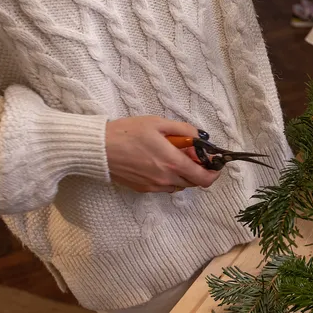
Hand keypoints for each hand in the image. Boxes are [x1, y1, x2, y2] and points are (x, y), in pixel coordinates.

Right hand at [105, 116, 219, 192]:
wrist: (98, 148)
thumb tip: (201, 137)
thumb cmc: (127, 132)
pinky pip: (165, 186)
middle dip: (197, 169)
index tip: (214, 163)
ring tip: (172, 156)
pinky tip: (158, 163)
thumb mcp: (158, 123)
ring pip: (180, 185)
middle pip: (194, 182)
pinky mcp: (144, 189)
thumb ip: (184, 130)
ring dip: (183, 173)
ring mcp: (155, 186)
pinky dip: (169, 177)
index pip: (204, 178)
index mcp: (173, 162)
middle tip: (189, 152)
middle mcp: (167, 178)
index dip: (214, 172)